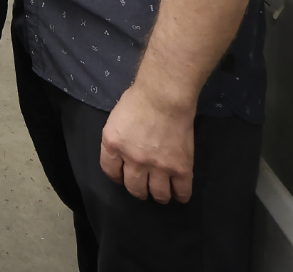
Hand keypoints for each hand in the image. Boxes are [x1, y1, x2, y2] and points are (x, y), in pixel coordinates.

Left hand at [100, 83, 195, 202]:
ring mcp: (157, 166)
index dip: (117, 178)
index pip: (110, 172)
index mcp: (113, 146)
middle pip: (134, 187)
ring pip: (157, 193)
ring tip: (161, 194)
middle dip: (138, 191)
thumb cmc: (138, 100)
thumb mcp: (115, 120)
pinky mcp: (180, 167)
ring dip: (159, 196)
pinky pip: (182, 190)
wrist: (165, 97)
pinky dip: (181, 196)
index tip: (123, 178)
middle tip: (143, 189)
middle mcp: (133, 160)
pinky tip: (180, 194)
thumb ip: (117, 139)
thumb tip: (122, 151)